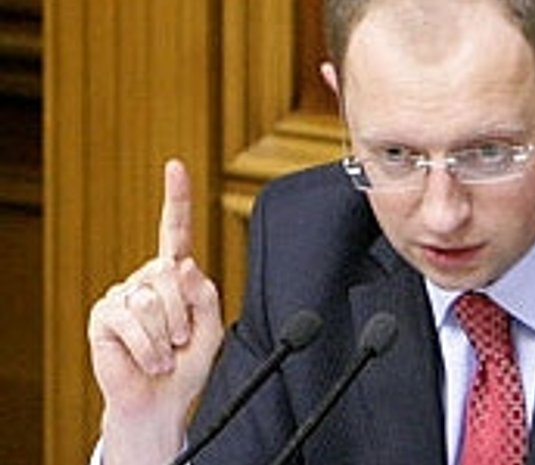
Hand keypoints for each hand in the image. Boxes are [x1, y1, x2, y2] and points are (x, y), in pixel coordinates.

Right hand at [87, 160, 223, 464]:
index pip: (176, 230)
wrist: (162, 398)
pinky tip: (149, 360)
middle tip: (181, 340)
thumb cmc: (188, 362)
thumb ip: (205, 295)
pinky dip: (150, 349)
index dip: (176, 197)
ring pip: (153, 302)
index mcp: (176, 275)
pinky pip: (132, 323)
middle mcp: (147, 277)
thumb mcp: (212, 328)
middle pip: (171, 275)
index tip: (175, 166)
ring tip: (165, 353)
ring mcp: (123, 294)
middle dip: (184, 315)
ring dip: (167, 337)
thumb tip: (181, 264)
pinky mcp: (104, 316)